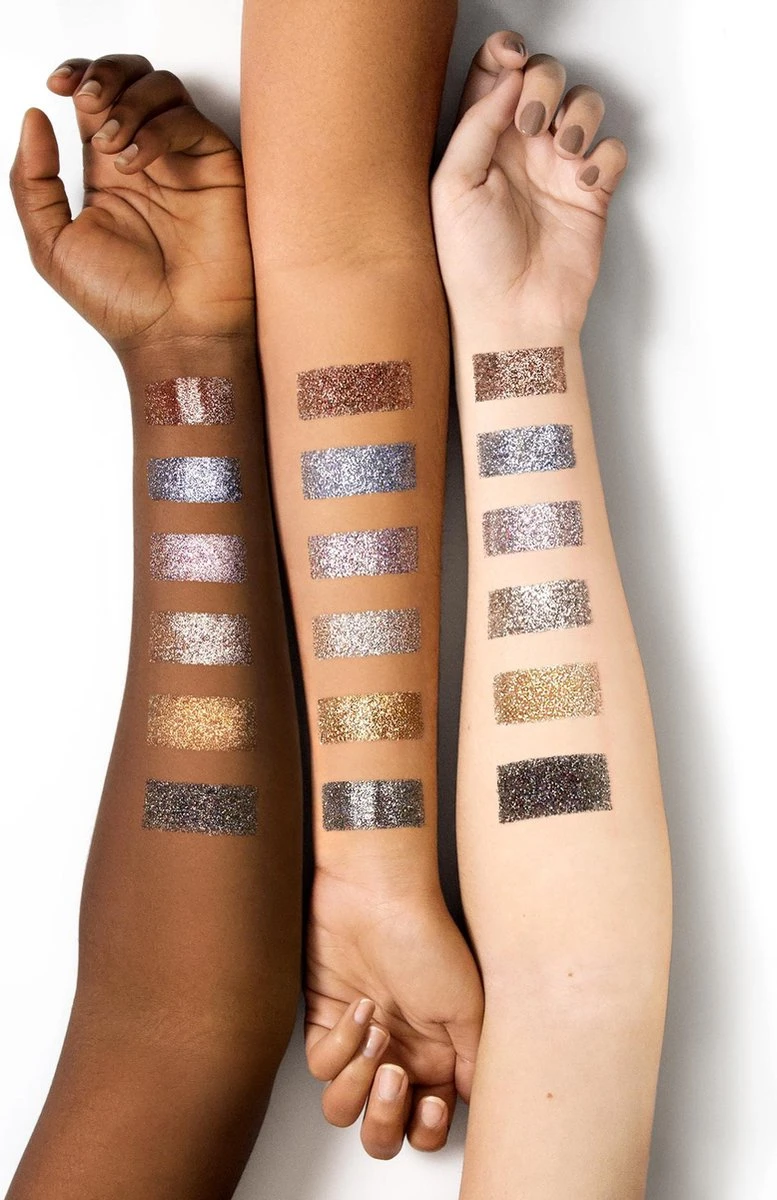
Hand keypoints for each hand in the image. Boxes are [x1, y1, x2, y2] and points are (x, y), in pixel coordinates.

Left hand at [10, 55, 252, 351]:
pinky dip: (157, 130)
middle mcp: (148, 161)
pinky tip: (138, 164)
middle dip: (104, 74)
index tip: (58, 85)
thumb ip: (33, 181)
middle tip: (88, 101)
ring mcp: (184, 164)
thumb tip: (35, 117)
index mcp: (108, 173)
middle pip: (130, 77)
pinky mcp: (217, 171)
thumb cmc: (121, 305)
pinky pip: (188, 121)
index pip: (95, 100)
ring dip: (128, 103)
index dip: (77, 76)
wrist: (173, 336)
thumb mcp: (51, 244)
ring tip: (113, 149)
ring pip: (161, 88)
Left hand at [305, 871, 483, 1158]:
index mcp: (437, 1058)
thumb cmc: (426, 940)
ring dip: (357, 1086)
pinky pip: (321, 1067)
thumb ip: (472, 1065)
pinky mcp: (325, 1025)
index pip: (428, 1125)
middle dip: (385, 1121)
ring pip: (344, 1110)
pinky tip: (359, 1008)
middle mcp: (399, 1057)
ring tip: (376, 1040)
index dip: (426, 1130)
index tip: (429, 1103)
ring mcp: (360, 1044)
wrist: (376, 895)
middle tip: (394, 1078)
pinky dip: (339, 1045)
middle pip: (383, 1131)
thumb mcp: (467, 1005)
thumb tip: (470, 1108)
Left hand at [432, 32, 628, 331]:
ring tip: (564, 150)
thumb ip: (475, 125)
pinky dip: (606, 155)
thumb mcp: (451, 188)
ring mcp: (558, 170)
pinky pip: (612, 150)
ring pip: (584, 105)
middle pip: (545, 79)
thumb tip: (506, 78)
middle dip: (545, 84)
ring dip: (580, 114)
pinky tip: (586, 180)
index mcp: (481, 143)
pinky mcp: (591, 194)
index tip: (512, 59)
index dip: (505, 55)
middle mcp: (521, 150)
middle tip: (532, 122)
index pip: (494, 77)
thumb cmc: (473, 266)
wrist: (512, 317)